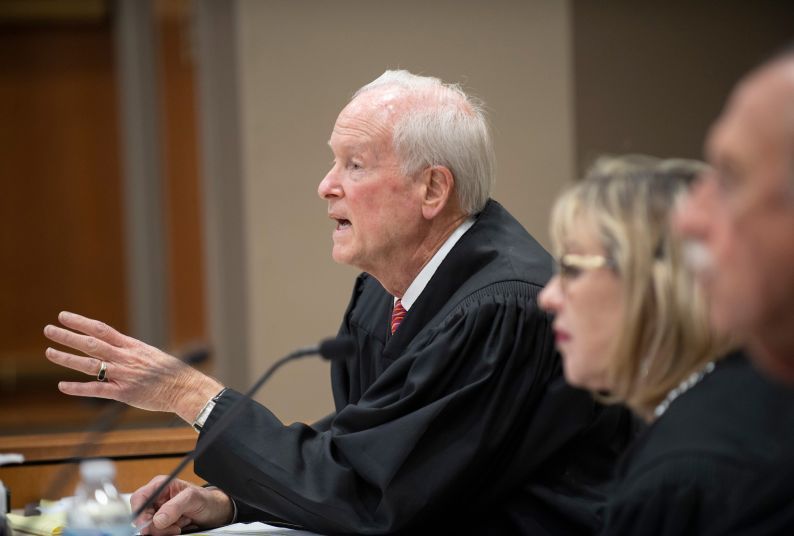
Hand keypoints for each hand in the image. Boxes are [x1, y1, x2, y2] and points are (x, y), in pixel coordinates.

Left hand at [44, 311, 222, 421]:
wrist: (185, 388)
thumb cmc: (169, 372)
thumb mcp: (149, 354)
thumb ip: (129, 352)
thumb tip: (112, 348)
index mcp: (132, 346)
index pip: (102, 330)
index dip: (81, 322)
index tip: (64, 316)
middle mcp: (125, 357)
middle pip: (92, 344)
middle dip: (68, 336)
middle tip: (49, 329)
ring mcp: (123, 375)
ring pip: (90, 364)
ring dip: (67, 358)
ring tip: (50, 352)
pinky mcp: (123, 393)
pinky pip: (96, 390)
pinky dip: (78, 388)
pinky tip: (62, 386)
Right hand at [132, 476, 233, 535]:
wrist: (215, 511)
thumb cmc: (206, 499)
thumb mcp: (193, 498)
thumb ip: (175, 506)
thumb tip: (158, 519)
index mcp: (161, 485)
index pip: (139, 498)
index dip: (140, 512)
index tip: (147, 525)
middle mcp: (157, 498)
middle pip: (142, 515)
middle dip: (155, 525)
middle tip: (173, 527)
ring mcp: (159, 511)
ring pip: (149, 526)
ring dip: (163, 530)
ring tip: (180, 525)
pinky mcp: (163, 523)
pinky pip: (157, 532)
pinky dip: (167, 533)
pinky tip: (178, 527)